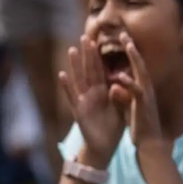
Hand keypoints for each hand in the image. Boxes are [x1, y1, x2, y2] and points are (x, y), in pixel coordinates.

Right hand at [58, 35, 124, 163]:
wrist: (105, 146)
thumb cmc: (113, 126)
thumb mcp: (120, 108)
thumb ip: (119, 96)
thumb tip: (119, 83)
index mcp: (104, 91)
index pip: (102, 70)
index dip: (100, 57)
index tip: (98, 40)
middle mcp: (92, 93)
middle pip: (89, 70)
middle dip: (88, 55)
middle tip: (85, 36)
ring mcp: (84, 101)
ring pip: (79, 79)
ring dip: (76, 66)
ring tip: (72, 50)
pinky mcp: (79, 111)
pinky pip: (72, 97)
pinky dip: (67, 86)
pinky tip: (62, 75)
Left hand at [109, 33, 164, 147]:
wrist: (150, 142)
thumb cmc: (141, 123)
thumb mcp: (130, 106)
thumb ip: (123, 94)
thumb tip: (114, 85)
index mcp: (142, 88)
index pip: (136, 67)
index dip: (130, 53)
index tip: (123, 39)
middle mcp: (146, 88)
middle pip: (140, 64)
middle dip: (133, 49)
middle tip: (124, 34)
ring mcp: (146, 95)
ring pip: (141, 72)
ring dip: (134, 58)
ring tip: (128, 45)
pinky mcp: (142, 105)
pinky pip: (136, 91)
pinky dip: (128, 83)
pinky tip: (120, 76)